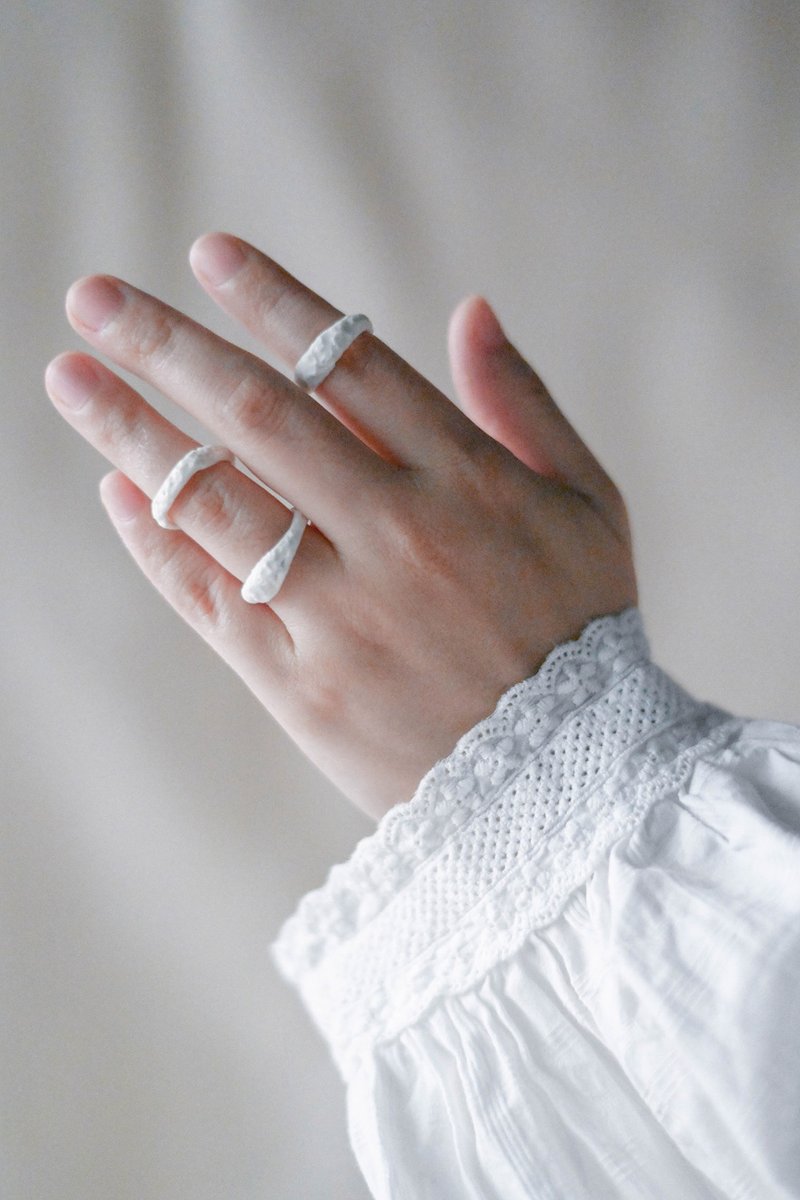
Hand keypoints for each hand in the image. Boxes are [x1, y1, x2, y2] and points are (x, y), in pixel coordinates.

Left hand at [45, 234, 636, 819]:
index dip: (272, 301)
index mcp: (469, 480)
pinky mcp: (300, 684)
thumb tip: (469, 309)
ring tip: (71, 377)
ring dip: (133, 432)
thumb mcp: (588, 506)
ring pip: (217, 500)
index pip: (349, 364)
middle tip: (93, 297)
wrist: (565, 783)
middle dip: (167, 346)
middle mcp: (397, 533)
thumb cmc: (579, 632)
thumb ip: (526, 405)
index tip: (207, 253)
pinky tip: (115, 490)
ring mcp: (341, 612)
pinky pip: (211, 597)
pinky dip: (157, 541)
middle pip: (261, 415)